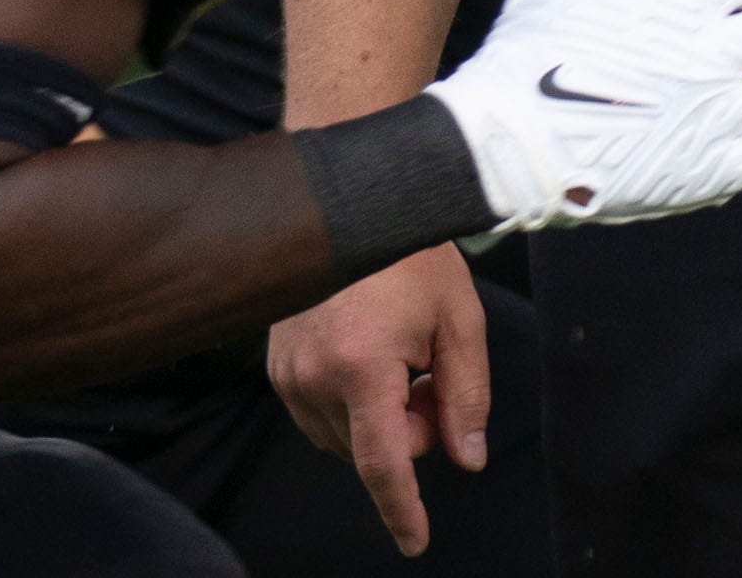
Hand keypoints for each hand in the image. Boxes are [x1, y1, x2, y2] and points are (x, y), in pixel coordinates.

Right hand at [268, 245, 490, 558]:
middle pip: (373, 448)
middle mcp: (313, 377)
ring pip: (345, 435)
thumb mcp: (458, 320)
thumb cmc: (409, 251)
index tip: (415, 542)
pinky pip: (319, 412)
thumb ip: (466, 397)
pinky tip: (366, 349)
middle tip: (428, 367)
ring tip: (395, 349)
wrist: (350, 199)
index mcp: (361, 367)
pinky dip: (350, 400)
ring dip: (379, 414)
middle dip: (410, 425)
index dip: (402, 509)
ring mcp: (286, 371)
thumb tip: (467, 458)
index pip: (383, 464)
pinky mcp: (274, 363)